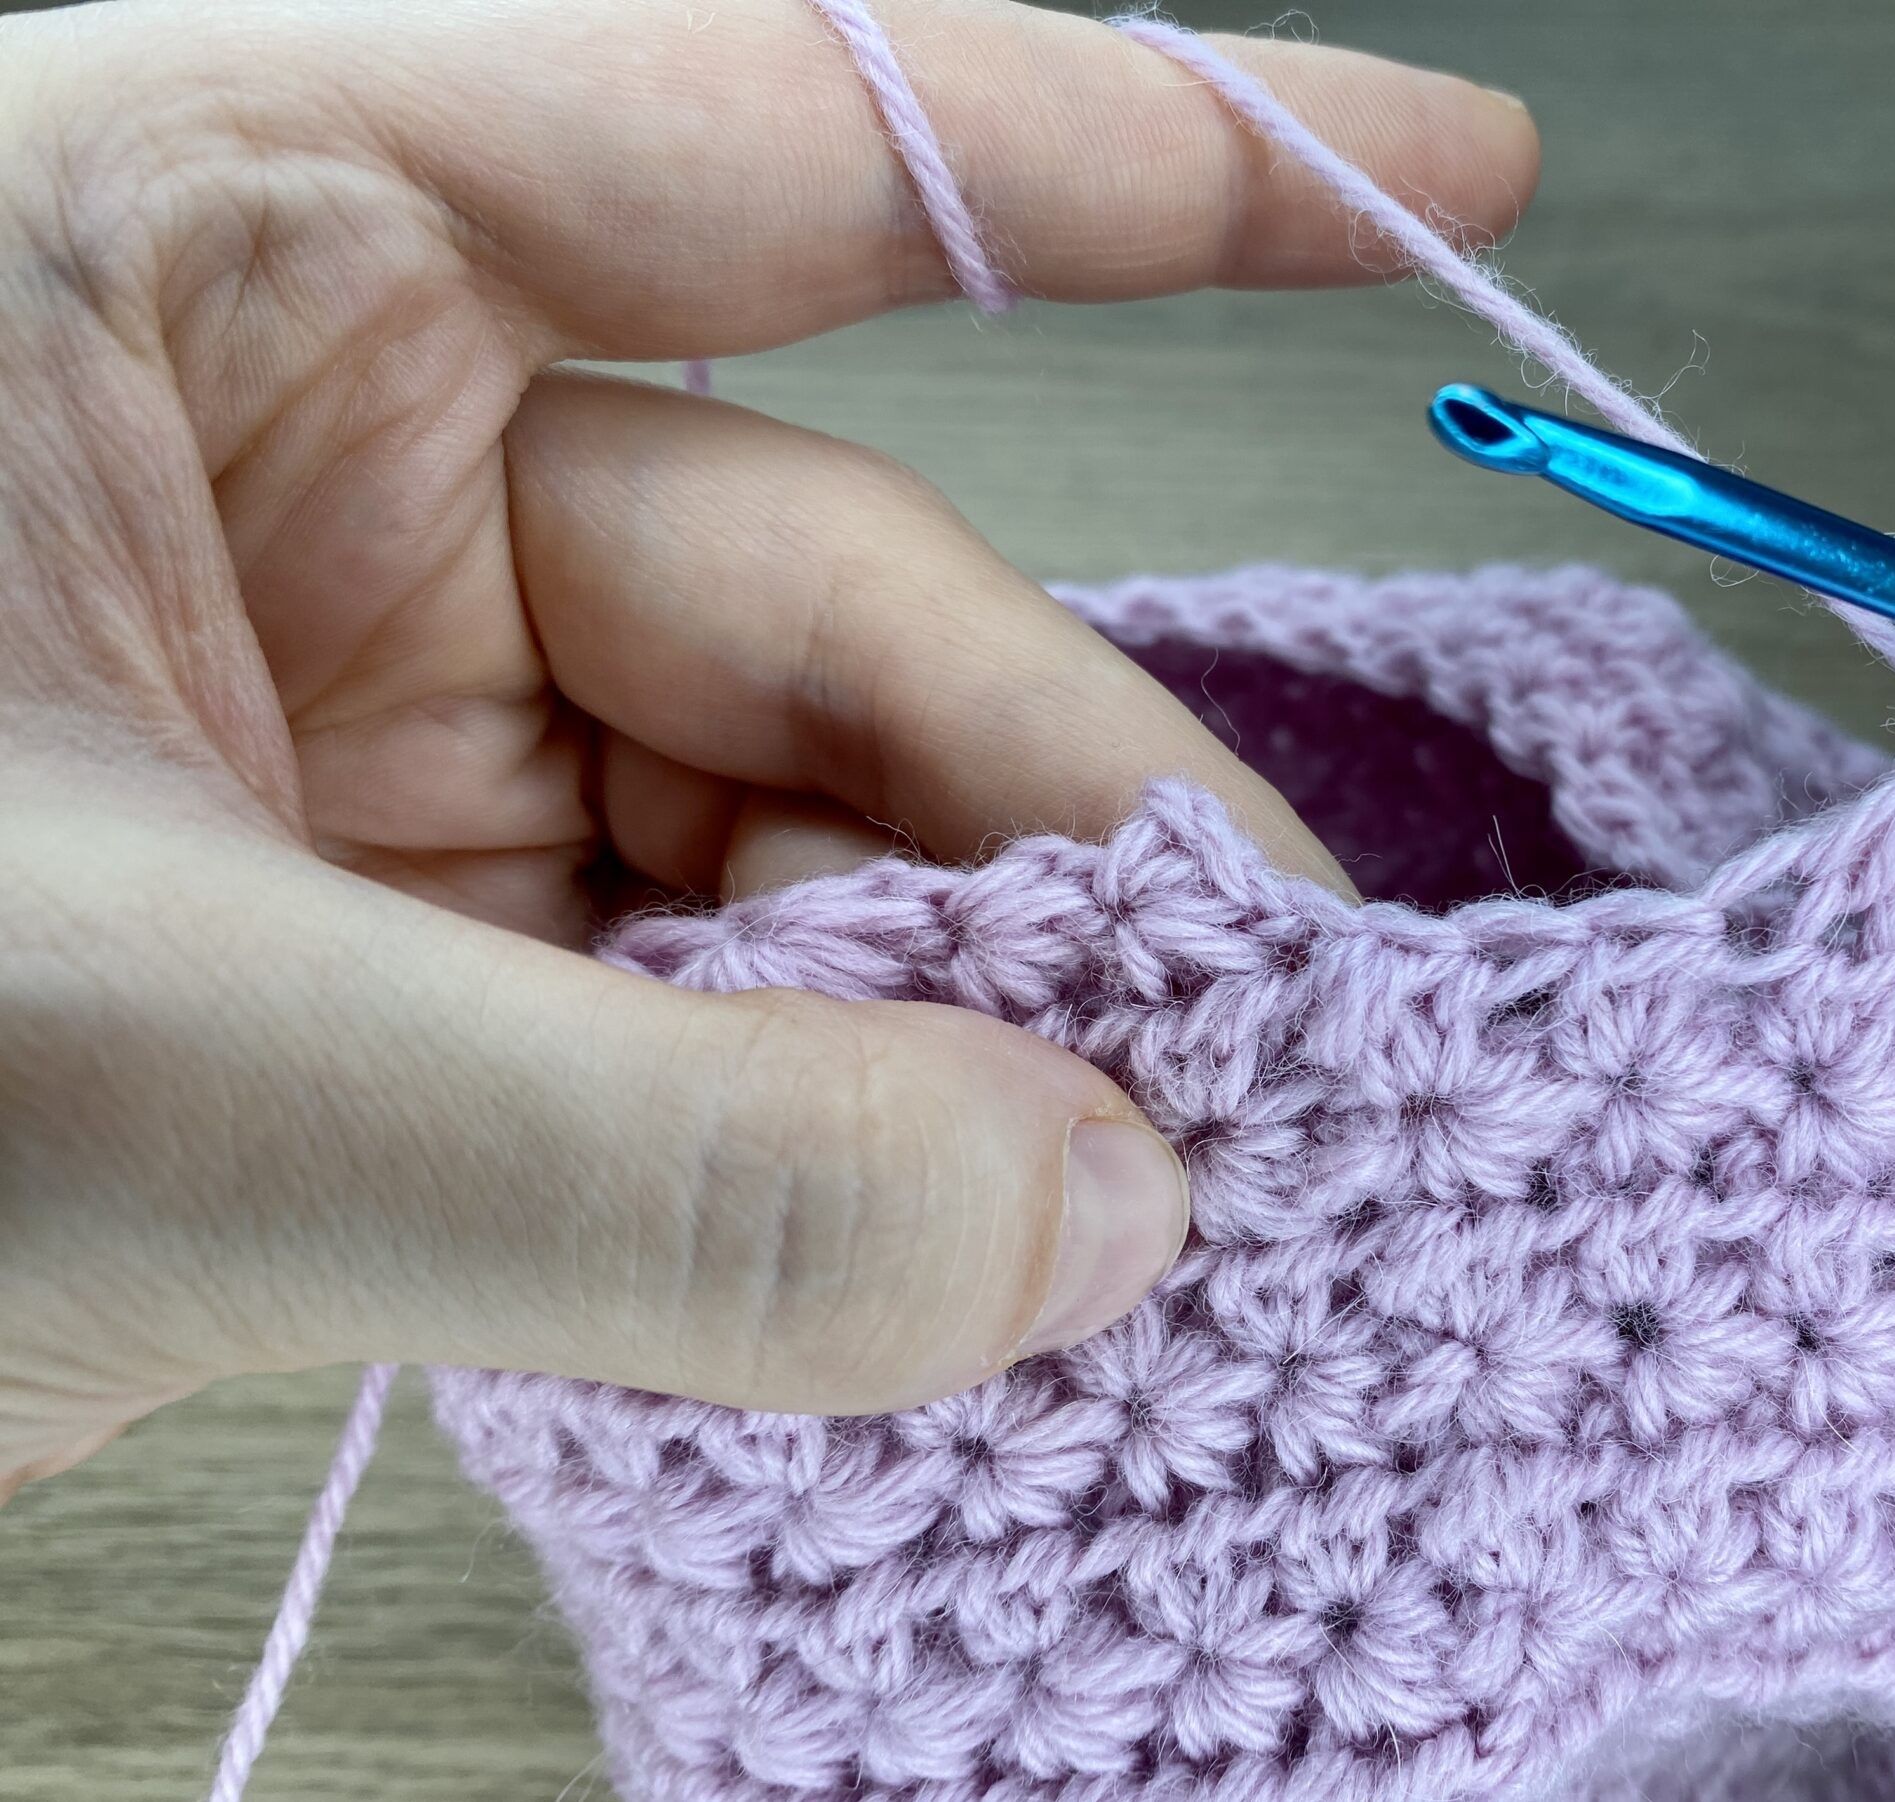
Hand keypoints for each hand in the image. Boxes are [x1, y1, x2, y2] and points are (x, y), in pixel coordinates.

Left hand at [0, 0, 1537, 1498]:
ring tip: (1107, 1224)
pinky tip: (936, 1266)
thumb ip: (655, 1161)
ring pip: (780, 854)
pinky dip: (816, 1156)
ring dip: (947, 1040)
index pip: (774, 132)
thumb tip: (1104, 1223)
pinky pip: (684, 1024)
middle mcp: (310, 463)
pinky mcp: (367, 965)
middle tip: (1262, 1055)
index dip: (1154, 155)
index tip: (1453, 180)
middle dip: (1053, 835)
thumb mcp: (126, 1065)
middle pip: (828, 607)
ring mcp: (353, 730)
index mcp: (207, 251)